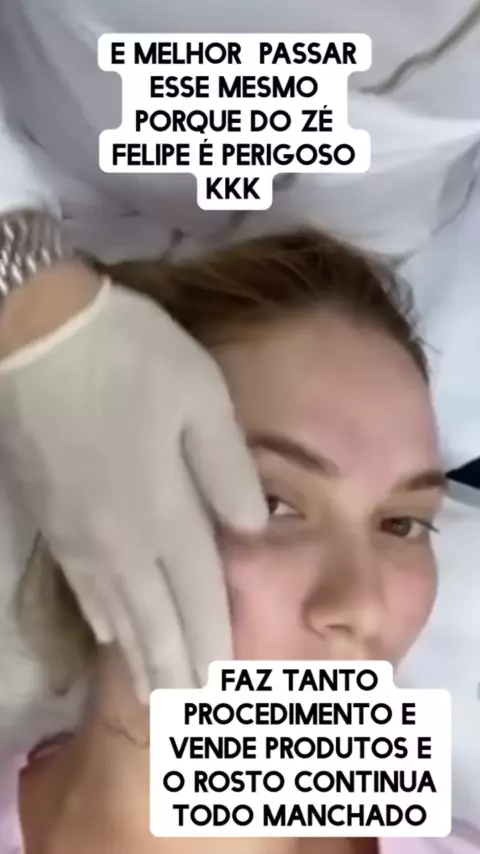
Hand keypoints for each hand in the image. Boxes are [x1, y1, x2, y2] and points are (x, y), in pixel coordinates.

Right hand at [0, 269, 266, 700]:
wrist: (35, 332)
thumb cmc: (131, 357)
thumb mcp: (202, 398)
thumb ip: (229, 471)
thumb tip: (252, 528)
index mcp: (164, 512)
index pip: (199, 596)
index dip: (215, 643)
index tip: (226, 687)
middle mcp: (120, 537)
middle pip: (155, 617)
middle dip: (176, 665)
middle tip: (191, 711)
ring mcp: (80, 532)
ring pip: (116, 611)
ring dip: (140, 655)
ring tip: (155, 691)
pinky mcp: (53, 517)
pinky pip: (84, 586)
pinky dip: (103, 620)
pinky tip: (109, 632)